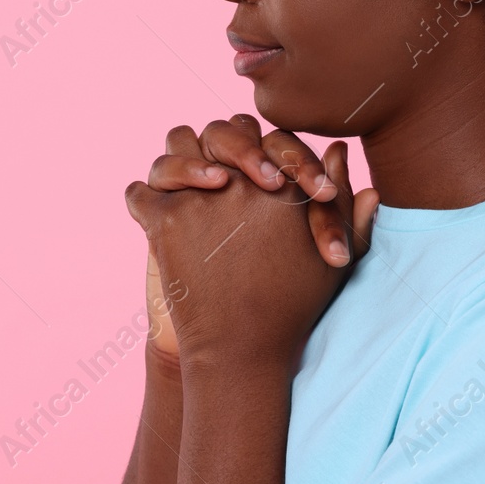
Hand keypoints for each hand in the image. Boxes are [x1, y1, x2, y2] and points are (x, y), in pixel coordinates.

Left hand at [128, 135, 378, 370]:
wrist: (244, 353)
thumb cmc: (292, 308)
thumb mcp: (332, 256)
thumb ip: (344, 203)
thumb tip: (340, 151)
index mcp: (284, 184)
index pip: (265, 133)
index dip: (259, 148)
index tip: (257, 174)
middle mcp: (240, 182)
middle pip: (220, 130)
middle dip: (221, 145)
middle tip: (221, 173)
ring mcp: (199, 198)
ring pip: (176, 146)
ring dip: (179, 161)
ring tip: (187, 186)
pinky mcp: (164, 221)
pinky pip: (139, 192)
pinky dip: (143, 201)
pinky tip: (157, 215)